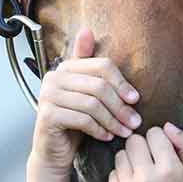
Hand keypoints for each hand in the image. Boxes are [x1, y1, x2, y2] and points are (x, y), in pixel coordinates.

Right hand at [30, 26, 142, 171]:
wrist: (54, 151)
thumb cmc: (73, 123)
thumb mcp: (86, 92)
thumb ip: (89, 66)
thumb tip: (86, 30)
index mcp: (64, 68)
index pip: (101, 65)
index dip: (122, 82)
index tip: (135, 99)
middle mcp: (52, 78)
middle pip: (99, 86)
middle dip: (120, 106)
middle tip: (134, 122)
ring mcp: (47, 96)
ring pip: (92, 104)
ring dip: (113, 121)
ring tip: (124, 131)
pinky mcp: (47, 115)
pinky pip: (83, 119)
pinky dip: (99, 130)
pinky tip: (107, 136)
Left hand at [107, 124, 182, 181]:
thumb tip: (167, 125)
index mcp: (170, 170)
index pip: (154, 133)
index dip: (160, 140)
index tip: (164, 152)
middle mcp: (147, 179)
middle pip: (133, 141)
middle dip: (143, 146)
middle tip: (152, 160)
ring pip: (120, 155)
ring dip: (131, 159)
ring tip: (143, 172)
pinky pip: (113, 173)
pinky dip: (123, 176)